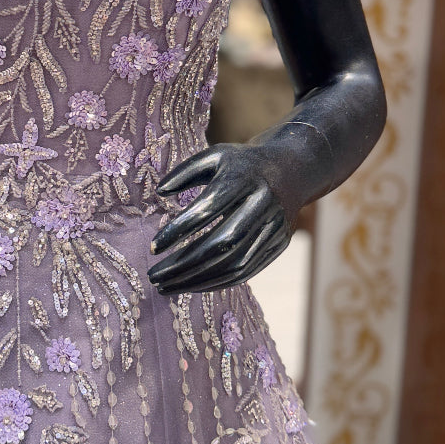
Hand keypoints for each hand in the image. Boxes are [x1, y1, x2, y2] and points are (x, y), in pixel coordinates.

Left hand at [147, 142, 294, 293]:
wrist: (291, 170)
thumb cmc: (241, 164)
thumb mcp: (213, 157)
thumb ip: (184, 172)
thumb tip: (160, 192)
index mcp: (243, 178)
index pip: (208, 209)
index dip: (179, 230)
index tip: (153, 248)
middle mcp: (262, 204)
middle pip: (222, 243)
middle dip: (185, 264)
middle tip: (155, 276)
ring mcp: (274, 227)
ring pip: (234, 263)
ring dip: (197, 280)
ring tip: (166, 286)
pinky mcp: (278, 244)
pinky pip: (245, 271)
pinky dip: (216, 282)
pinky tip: (191, 285)